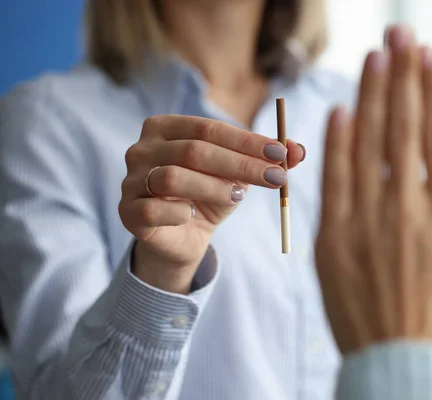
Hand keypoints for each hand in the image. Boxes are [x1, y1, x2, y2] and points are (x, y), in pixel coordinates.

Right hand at [119, 115, 304, 292]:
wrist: (182, 239)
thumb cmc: (209, 197)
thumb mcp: (239, 176)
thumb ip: (267, 160)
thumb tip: (301, 150)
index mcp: (165, 128)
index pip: (209, 128)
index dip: (247, 141)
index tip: (281, 155)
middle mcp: (141, 149)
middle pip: (194, 151)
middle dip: (241, 164)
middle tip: (276, 177)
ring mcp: (130, 180)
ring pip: (174, 178)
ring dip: (214, 187)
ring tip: (238, 197)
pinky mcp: (127, 212)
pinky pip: (155, 210)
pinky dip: (181, 212)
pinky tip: (194, 216)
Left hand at [315, 25, 431, 360]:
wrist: (403, 368)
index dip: (431, 91)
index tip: (427, 56)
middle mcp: (406, 209)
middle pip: (401, 128)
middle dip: (400, 76)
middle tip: (398, 34)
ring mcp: (365, 223)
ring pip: (366, 146)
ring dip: (368, 97)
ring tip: (372, 58)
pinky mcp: (332, 241)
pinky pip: (332, 184)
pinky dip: (335, 145)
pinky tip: (339, 112)